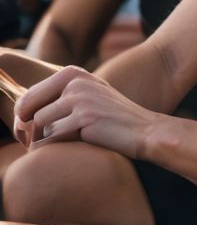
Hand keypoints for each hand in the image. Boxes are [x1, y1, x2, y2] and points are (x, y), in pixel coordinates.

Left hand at [13, 64, 155, 156]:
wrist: (147, 131)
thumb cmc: (114, 122)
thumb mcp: (88, 100)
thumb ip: (58, 101)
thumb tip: (20, 116)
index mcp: (74, 74)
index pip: (30, 96)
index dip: (25, 117)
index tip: (32, 133)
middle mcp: (76, 81)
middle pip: (30, 110)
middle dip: (29, 130)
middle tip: (39, 144)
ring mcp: (80, 98)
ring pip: (40, 126)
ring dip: (46, 142)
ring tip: (64, 147)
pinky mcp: (85, 117)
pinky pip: (52, 138)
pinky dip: (57, 149)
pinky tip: (75, 149)